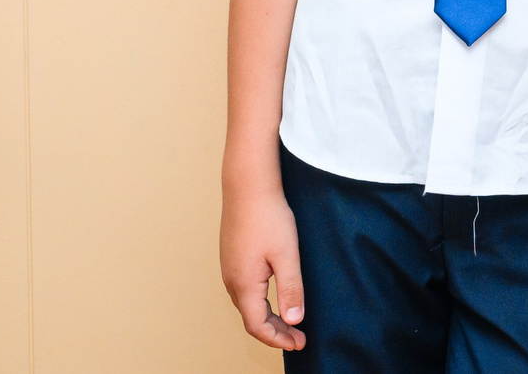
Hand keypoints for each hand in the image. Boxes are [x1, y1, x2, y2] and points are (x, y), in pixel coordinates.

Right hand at [219, 178, 307, 351]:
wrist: (248, 185)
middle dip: (275, 331)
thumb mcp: (287, 255)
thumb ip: (291, 289)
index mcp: (243, 284)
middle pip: (251, 318)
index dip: (277, 339)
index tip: (298, 343)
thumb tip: (294, 321)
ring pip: (247, 304)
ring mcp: (229, 268)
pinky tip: (273, 297)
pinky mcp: (232, 257)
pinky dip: (260, 302)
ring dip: (268, 317)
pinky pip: (244, 290)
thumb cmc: (268, 217)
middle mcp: (231, 280)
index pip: (257, 326)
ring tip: (289, 322)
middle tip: (299, 337)